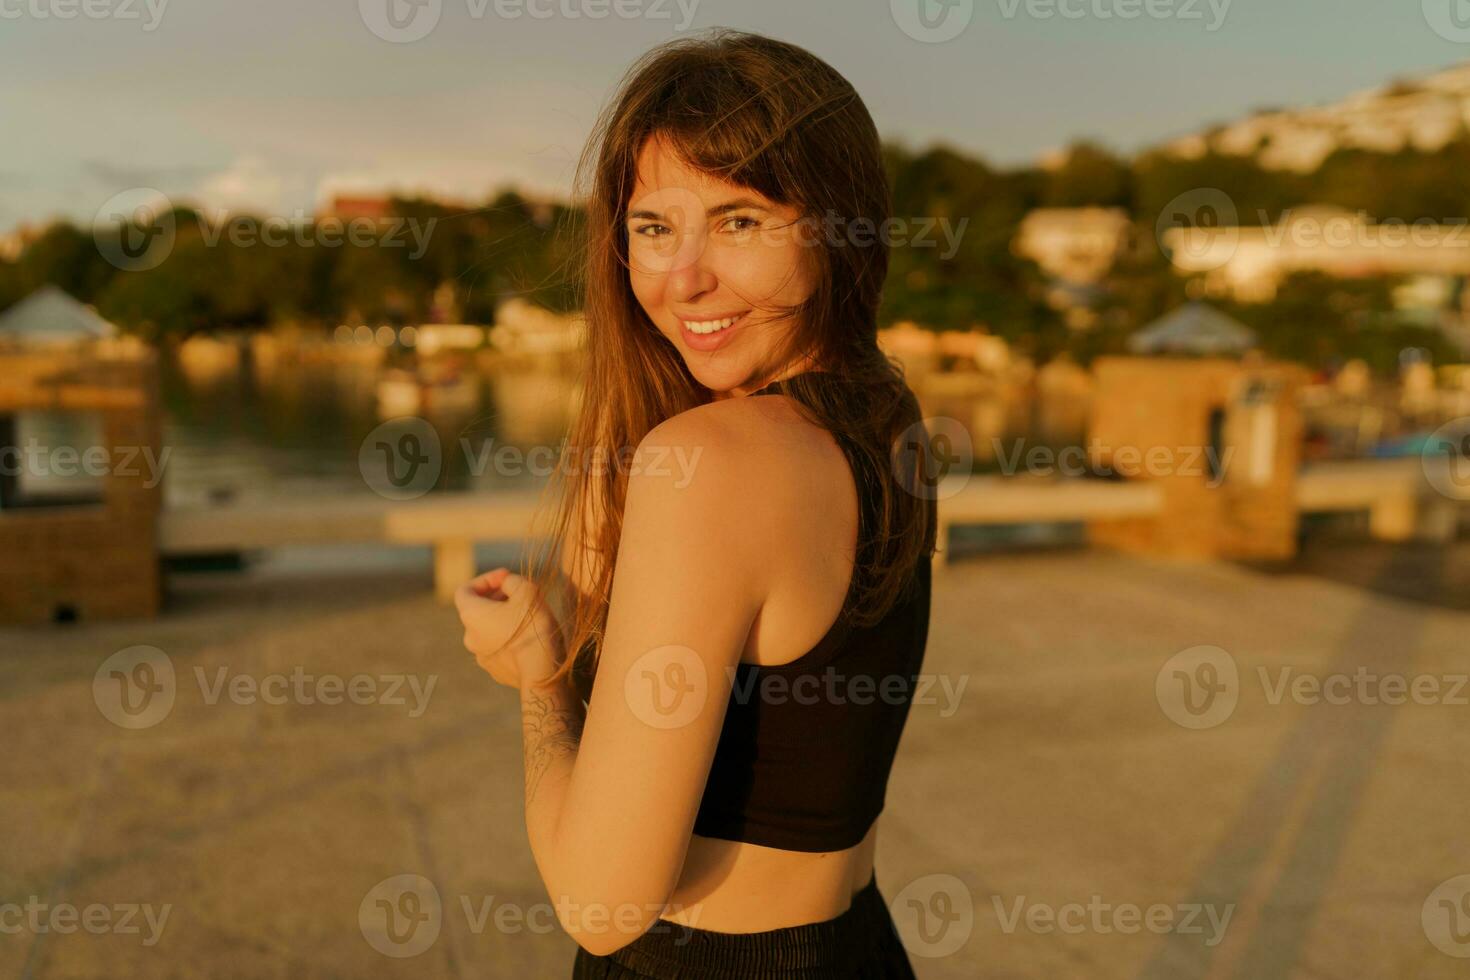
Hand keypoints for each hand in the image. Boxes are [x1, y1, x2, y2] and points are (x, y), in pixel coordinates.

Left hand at [454, 568, 563, 688]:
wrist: (542, 673)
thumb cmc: (533, 627)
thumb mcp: (526, 590)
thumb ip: (511, 580)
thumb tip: (507, 583)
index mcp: (471, 615)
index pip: (465, 590)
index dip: (485, 579)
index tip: (506, 577)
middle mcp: (470, 637)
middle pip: (477, 610)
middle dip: (496, 598)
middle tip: (519, 594)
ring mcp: (481, 656)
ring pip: (489, 630)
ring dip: (503, 619)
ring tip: (527, 616)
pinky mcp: (496, 670)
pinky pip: (499, 648)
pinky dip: (509, 638)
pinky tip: (529, 637)